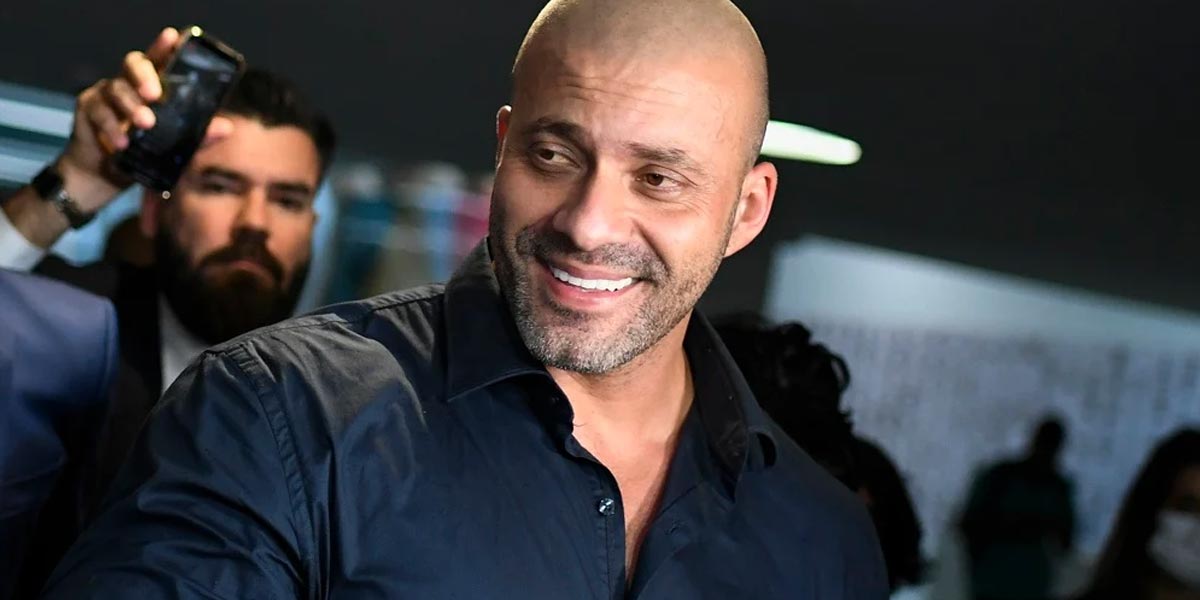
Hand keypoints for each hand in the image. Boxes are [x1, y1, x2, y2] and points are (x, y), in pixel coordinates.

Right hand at [57, 27, 233, 210]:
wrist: (106, 174)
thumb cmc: (144, 152)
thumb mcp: (174, 145)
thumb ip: (198, 136)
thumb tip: (226, 128)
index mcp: (151, 86)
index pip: (158, 60)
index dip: (163, 47)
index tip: (172, 37)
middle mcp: (128, 83)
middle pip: (133, 64)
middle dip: (144, 76)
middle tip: (154, 94)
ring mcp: (105, 93)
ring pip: (116, 88)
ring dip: (131, 106)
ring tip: (145, 124)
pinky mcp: (88, 108)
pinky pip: (98, 111)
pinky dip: (112, 127)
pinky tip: (122, 142)